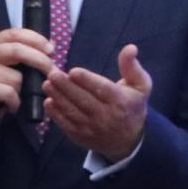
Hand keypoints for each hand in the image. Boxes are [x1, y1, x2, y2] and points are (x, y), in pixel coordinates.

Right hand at [0, 28, 55, 141]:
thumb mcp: (8, 69)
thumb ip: (24, 55)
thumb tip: (52, 43)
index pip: (14, 34)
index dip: (35, 39)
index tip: (51, 49)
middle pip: (16, 50)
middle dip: (40, 60)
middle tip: (52, 71)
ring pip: (16, 77)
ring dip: (23, 91)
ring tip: (16, 98)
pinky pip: (9, 93)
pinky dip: (15, 102)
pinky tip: (11, 107)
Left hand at [43, 44, 151, 160]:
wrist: (129, 141)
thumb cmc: (133, 106)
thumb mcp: (140, 85)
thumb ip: (131, 66)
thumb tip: (130, 47)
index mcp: (120, 101)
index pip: (102, 89)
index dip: (87, 80)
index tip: (73, 71)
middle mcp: (106, 116)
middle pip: (83, 100)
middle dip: (66, 87)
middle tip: (52, 74)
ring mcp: (92, 128)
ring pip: (72, 112)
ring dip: (58, 98)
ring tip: (47, 84)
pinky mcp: (81, 137)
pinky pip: (66, 125)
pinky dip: (56, 115)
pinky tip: (48, 102)